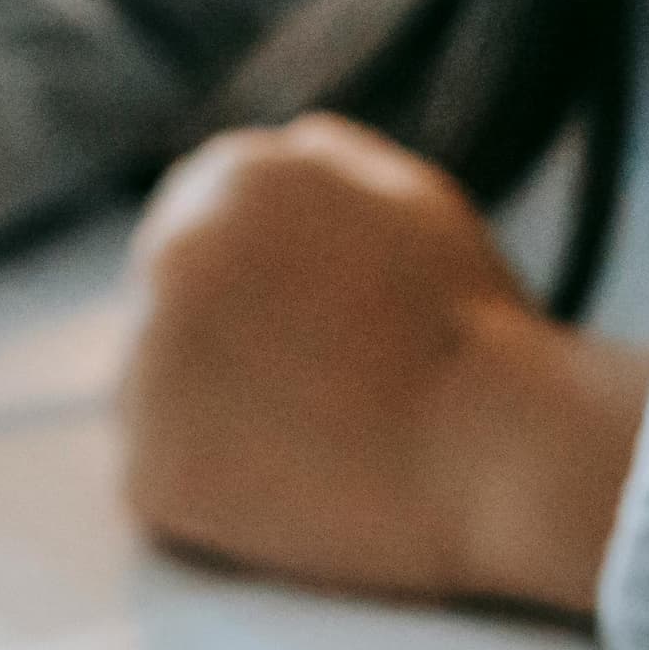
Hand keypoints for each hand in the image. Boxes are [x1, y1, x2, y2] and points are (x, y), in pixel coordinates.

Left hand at [120, 113, 648, 611]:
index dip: (248, 294)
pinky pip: (160, 484)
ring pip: (150, 397)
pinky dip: (207, 500)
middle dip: (220, 351)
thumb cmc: (473, 330)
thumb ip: (328, 165)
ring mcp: (146, 364)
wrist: (501, 455)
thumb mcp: (415, 197)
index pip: (190, 228)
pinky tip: (287, 498)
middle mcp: (168, 255)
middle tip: (311, 399)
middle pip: (161, 309)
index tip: (303, 338)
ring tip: (308, 448)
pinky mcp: (150, 468)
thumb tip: (279, 148)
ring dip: (205, 422)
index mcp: (232, 177)